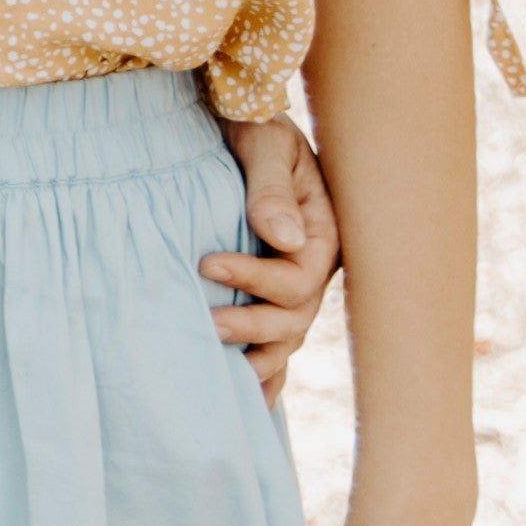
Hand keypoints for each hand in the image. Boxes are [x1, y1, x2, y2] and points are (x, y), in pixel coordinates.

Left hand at [205, 116, 341, 397]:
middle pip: (294, 319)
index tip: (205, 263)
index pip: (296, 278)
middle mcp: (313, 267)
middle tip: (205, 324)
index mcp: (321, 234)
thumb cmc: (251, 125)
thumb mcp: (265, 142)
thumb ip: (271, 188)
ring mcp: (294, 287)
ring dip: (255, 360)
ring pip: (286, 341)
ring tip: (218, 368)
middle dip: (250, 326)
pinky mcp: (269, 295)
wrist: (236, 121)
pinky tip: (250, 404)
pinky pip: (276, 345)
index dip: (254, 279)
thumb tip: (281, 237)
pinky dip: (266, 376)